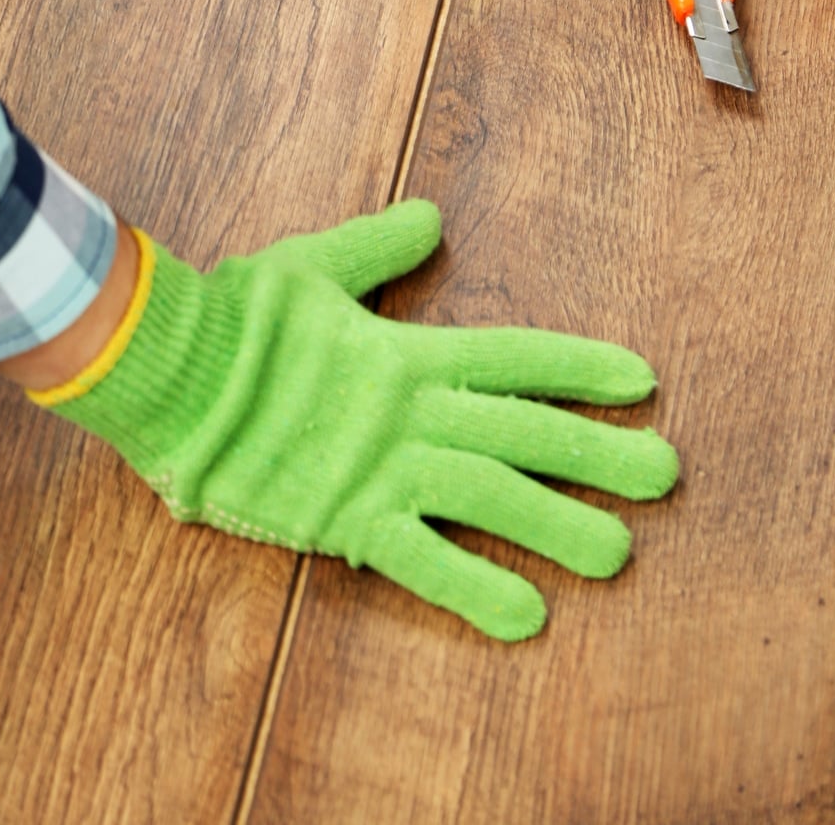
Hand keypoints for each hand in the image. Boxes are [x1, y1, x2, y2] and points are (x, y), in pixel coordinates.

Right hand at [31, 201, 679, 640]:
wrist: (165, 368)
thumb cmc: (231, 314)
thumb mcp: (310, 262)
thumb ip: (377, 246)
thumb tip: (431, 218)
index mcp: (403, 349)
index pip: (513, 358)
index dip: (580, 369)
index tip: (643, 383)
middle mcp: (408, 411)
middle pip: (521, 431)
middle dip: (599, 453)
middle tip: (668, 474)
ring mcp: (380, 467)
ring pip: (489, 498)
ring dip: (558, 524)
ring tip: (621, 553)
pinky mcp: (343, 519)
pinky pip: (420, 561)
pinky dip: (473, 589)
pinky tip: (526, 616)